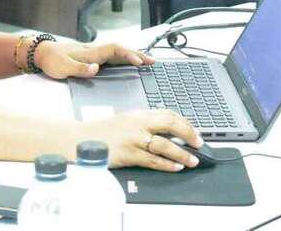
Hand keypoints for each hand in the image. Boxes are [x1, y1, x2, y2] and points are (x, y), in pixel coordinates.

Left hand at [34, 42, 153, 79]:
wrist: (39, 53)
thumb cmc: (50, 60)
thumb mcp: (62, 68)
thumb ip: (79, 69)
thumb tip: (96, 69)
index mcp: (90, 53)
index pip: (114, 50)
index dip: (128, 54)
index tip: (139, 62)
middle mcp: (94, 51)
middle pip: (120, 50)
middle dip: (137, 54)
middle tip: (153, 62)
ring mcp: (92, 54)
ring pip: (117, 53)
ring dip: (132, 56)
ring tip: (146, 63)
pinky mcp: (90, 58)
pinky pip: (111, 57)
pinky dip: (123, 60)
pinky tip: (127, 65)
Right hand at [81, 110, 203, 170]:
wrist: (81, 140)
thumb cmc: (102, 132)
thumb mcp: (125, 120)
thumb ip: (144, 122)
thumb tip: (166, 128)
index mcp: (138, 114)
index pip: (167, 113)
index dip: (185, 122)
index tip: (194, 131)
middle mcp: (137, 124)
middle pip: (170, 124)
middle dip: (189, 133)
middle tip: (199, 143)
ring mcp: (133, 139)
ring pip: (165, 144)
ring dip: (182, 153)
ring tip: (192, 160)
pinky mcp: (129, 154)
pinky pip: (153, 160)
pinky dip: (167, 164)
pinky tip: (175, 167)